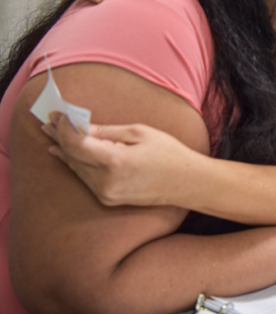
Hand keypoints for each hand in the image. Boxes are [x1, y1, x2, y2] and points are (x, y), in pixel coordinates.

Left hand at [42, 112, 194, 206]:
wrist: (187, 183)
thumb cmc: (169, 154)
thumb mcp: (140, 133)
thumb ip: (106, 131)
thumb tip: (80, 125)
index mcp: (114, 161)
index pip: (76, 143)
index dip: (64, 127)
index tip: (59, 114)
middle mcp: (105, 182)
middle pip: (72, 156)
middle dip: (60, 136)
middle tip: (49, 120)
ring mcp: (105, 193)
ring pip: (76, 168)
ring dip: (64, 150)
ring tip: (52, 134)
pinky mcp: (108, 199)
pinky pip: (85, 178)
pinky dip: (75, 163)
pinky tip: (64, 154)